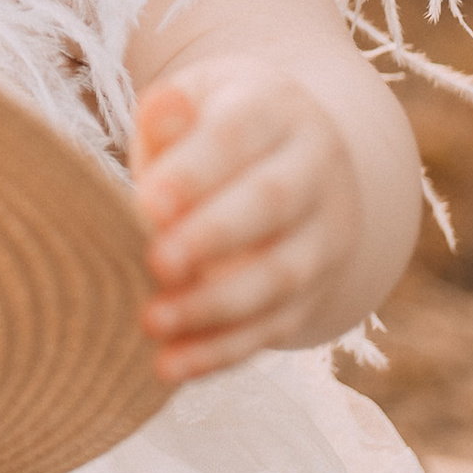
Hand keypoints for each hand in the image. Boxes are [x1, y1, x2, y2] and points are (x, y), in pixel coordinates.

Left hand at [129, 56, 363, 384]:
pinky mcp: (317, 291)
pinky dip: (222, 350)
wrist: (288, 163)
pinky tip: (170, 366)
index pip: (239, 134)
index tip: (148, 202)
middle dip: (213, 237)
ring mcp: (325, 234)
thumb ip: (171, 116)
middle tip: (155, 262)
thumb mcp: (193, 107)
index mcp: (277, 110)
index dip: (196, 170)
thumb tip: (162, 106)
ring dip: (215, 304)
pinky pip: (275, 325)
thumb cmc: (209, 133)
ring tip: (151, 322)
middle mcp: (315, 170)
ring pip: (281, 274)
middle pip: (271, 203)